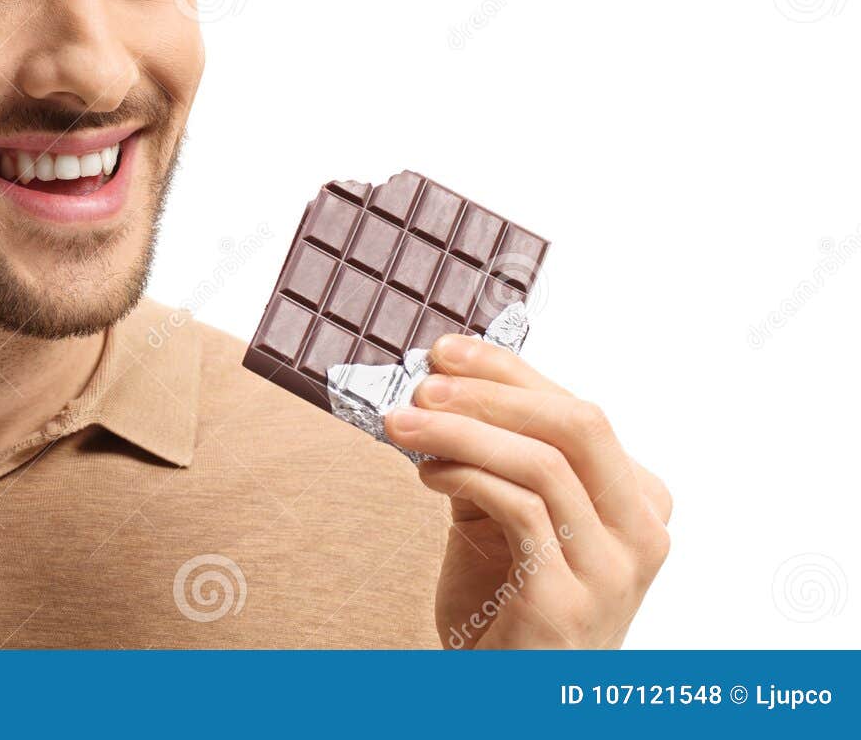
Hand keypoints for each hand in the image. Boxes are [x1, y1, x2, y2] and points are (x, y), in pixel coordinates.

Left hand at [383, 333, 671, 648]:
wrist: (506, 694)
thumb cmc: (505, 606)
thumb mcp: (503, 517)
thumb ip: (491, 458)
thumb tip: (441, 390)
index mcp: (636, 499)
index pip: (578, 410)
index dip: (508, 372)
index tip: (447, 351)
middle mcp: (642, 531)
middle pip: (576, 425)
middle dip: (492, 393)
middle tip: (423, 384)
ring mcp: (614, 570)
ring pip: (544, 464)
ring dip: (461, 432)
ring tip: (403, 424)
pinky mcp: (570, 600)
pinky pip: (520, 511)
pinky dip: (466, 476)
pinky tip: (426, 473)